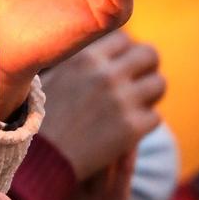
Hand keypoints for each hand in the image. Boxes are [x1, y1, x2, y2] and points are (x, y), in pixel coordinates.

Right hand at [40, 31, 164, 181]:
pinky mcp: (132, 128)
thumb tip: (99, 55)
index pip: (124, 38)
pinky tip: (128, 131)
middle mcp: (106, 74)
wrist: (40, 161)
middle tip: (139, 84)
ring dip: (151, 96)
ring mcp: (122, 100)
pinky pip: (155, 117)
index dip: (125, 53)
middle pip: (149, 54)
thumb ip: (77, 63)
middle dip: (147, 68)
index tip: (121, 67)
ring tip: (138, 107)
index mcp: (85, 57)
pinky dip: (144, 124)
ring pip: (159, 84)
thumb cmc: (39, 122)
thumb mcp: (49, 79)